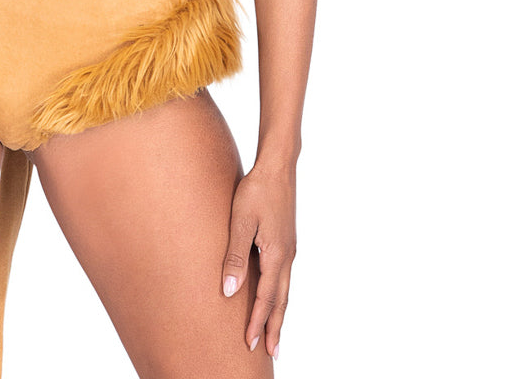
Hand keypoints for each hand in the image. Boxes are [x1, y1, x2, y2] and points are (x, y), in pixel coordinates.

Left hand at [221, 161, 296, 359]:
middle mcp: (287, 256)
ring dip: (278, 313)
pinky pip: (283, 276)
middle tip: (270, 352)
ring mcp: (289, 249)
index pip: (267, 299)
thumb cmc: (256, 190)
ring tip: (273, 332)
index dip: (257, 322)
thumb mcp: (241, 221)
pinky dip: (280, 294)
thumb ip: (235, 256)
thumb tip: (230, 291)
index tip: (250, 344)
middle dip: (275, 327)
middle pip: (281, 301)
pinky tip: (272, 294)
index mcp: (277, 255)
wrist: (277, 167)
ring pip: (285, 290)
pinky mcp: (286, 241)